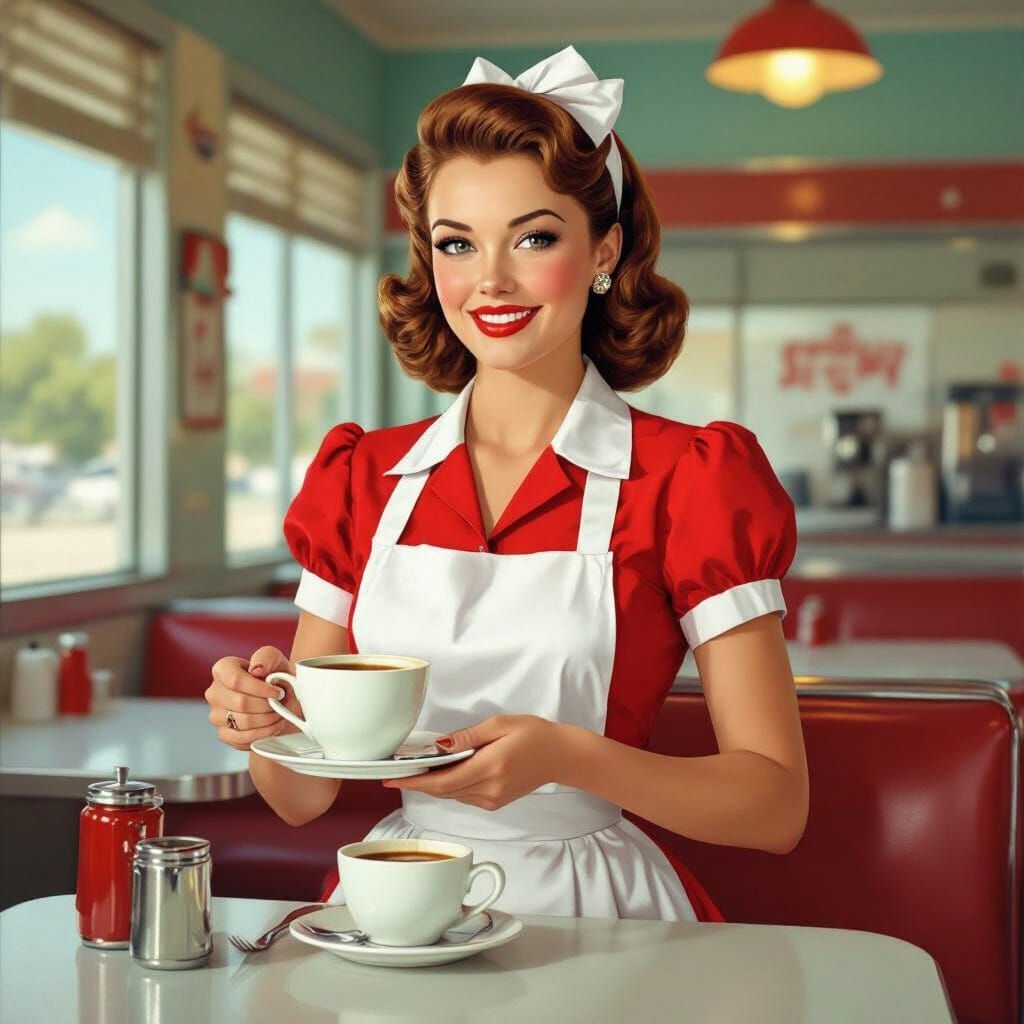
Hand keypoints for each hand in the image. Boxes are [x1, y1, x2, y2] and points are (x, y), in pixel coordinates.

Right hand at [205, 645, 295, 750]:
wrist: (282, 698)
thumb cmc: (276, 676)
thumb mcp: (275, 659)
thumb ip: (265, 657)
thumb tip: (256, 669)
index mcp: (223, 669)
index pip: (235, 681)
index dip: (260, 689)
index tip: (278, 692)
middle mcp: (214, 692)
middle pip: (241, 703)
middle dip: (267, 705)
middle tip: (280, 704)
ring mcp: (216, 715)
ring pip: (243, 722)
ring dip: (268, 720)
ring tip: (279, 714)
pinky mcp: (224, 734)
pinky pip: (241, 739)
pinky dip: (263, 734)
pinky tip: (273, 726)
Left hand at [382, 715, 571, 809]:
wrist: (560, 756)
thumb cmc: (533, 735)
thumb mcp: (499, 724)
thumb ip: (468, 737)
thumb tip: (440, 746)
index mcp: (490, 767)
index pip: (442, 781)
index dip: (414, 781)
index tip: (393, 779)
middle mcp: (489, 789)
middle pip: (443, 791)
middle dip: (418, 783)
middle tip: (396, 774)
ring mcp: (492, 799)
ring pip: (452, 795)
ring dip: (434, 784)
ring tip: (418, 769)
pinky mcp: (495, 802)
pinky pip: (464, 796)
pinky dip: (450, 785)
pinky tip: (445, 773)